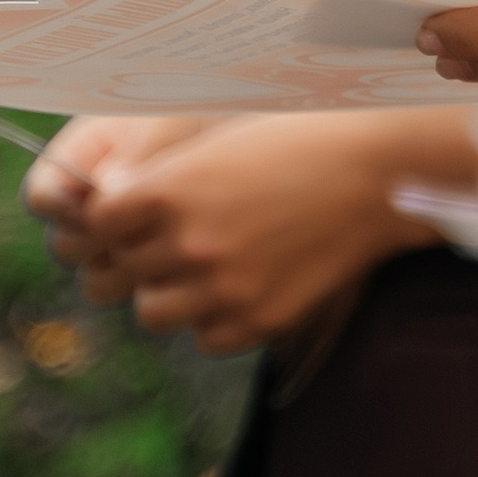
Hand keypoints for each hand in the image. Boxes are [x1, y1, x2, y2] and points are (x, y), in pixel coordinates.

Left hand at [29, 112, 448, 351]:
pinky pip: (205, 338)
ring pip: (153, 312)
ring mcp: (225, 288)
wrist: (380, 175)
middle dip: (140, 251)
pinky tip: (238, 285)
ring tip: (200, 267)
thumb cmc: (303, 140)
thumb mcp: (221, 139)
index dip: (110, 215)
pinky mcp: (260, 319)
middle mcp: (191, 243)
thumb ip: (159, 175)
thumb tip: (106, 201)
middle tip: (174, 234)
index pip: (96, 221)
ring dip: (167, 291)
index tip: (130, 210)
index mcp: (172, 189)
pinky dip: (212, 317)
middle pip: (122, 268)